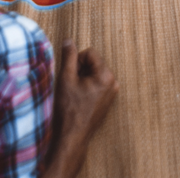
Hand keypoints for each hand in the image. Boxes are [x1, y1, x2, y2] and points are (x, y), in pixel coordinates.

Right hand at [43, 40, 117, 177]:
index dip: (77, 61)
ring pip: (94, 74)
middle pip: (93, 63)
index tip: (70, 75)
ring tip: (75, 94)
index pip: (90, 53)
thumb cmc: (69, 110)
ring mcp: (112, 93)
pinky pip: (97, 85)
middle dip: (80, 70)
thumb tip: (69, 41)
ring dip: (83, 79)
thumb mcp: (66, 79)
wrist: (72, 138)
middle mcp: (113, 83)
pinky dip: (87, 88)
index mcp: (106, 75)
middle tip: (72, 86)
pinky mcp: (108, 101)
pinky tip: (79, 100)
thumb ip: (69, 57)